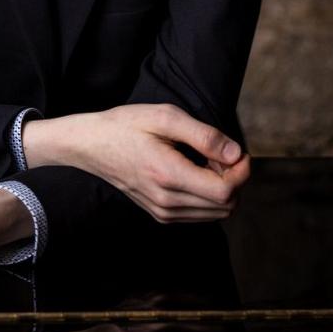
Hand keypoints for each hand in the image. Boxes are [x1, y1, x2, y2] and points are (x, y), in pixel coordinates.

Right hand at [23, 103, 249, 223]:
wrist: (91, 144)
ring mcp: (163, 212)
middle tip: (221, 152)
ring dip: (223, 188)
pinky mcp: (161, 214)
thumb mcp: (165, 117)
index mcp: (168, 176)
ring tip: (208, 160)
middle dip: (235, 179)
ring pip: (216, 214)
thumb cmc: (126, 125)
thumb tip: (236, 154)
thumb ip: (204, 136)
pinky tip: (196, 171)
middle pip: (226, 206)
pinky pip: (200, 214)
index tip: (238, 151)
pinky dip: (209, 195)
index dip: (242, 172)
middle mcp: (167, 202)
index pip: (225, 191)